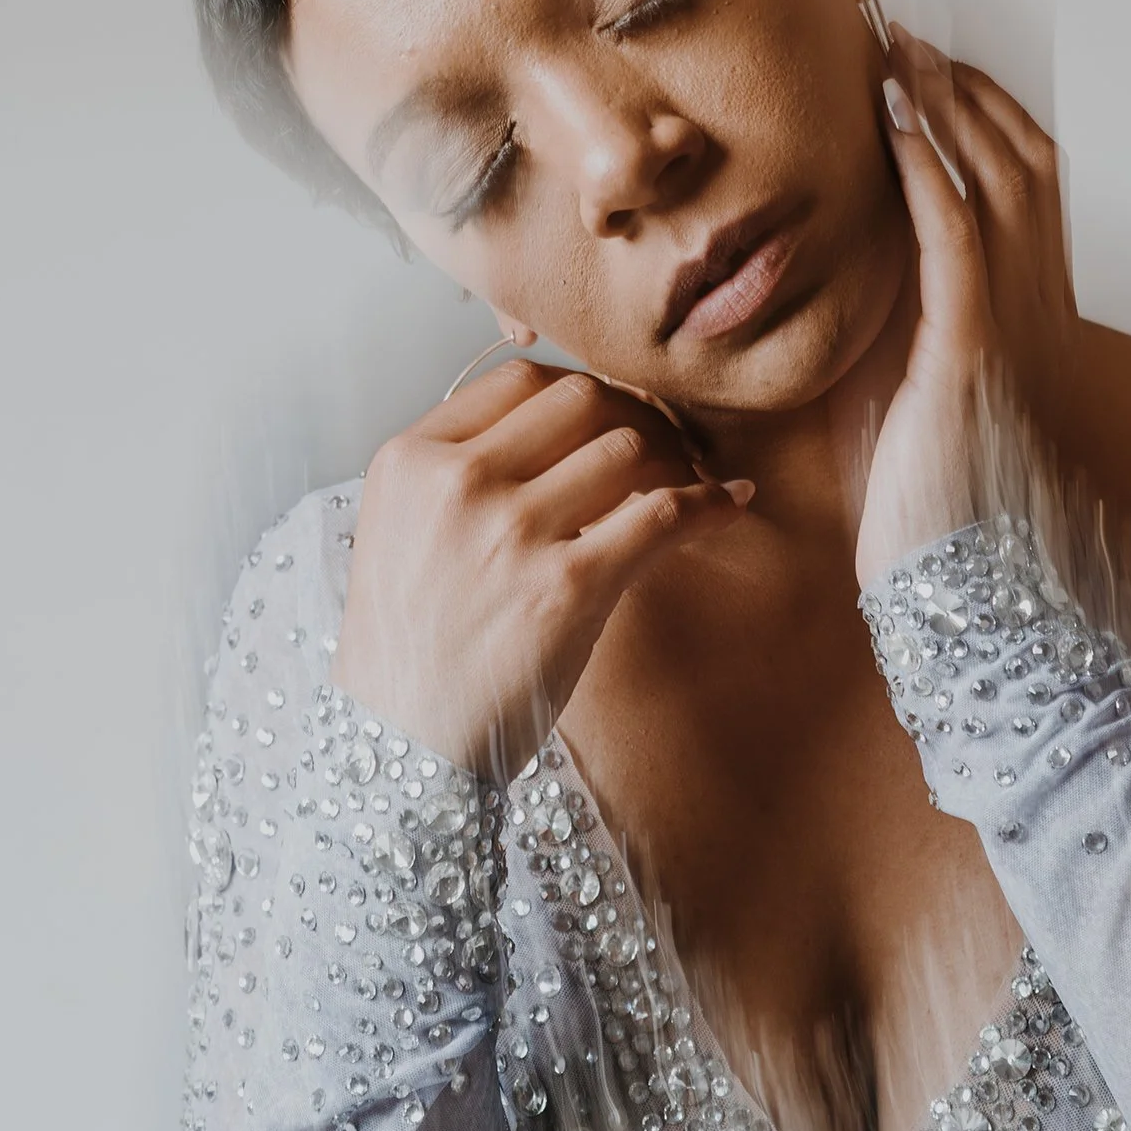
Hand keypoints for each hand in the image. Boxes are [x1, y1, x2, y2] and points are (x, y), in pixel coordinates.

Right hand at [333, 361, 749, 779]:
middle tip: (661, 446)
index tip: (608, 419)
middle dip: (632, 416)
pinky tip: (731, 504)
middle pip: (581, 400)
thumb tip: (559, 423)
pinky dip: (709, 504)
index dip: (578, 394)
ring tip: (691, 482)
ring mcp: (512, 533)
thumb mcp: (400, 531)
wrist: (400, 749)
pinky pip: (663, 515)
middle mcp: (458, 483)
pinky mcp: (568, 588)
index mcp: (410, 460)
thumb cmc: (409, 646)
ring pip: (628, 446)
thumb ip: (457, 470)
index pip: (520, 381)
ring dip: (673, 461)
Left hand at [856, 27, 1077, 588]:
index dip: (983, 118)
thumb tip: (826, 259)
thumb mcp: (894, 385)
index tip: (927, 68)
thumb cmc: (915, 499)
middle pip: (1023, 164)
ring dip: (949, 109)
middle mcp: (1034, 309)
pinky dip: (931, 170)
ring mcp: (1010, 327)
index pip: (1022, 187)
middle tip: (909, 35)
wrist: (944, 586)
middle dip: (968, 92)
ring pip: (1000, 183)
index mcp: (1023, 314)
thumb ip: (881, 317)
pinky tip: (897, 123)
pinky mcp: (969, 351)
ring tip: (900, 53)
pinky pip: (957, 238)